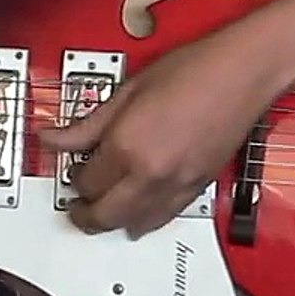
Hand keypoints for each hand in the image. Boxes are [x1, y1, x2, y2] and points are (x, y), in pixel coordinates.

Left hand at [40, 28, 289, 236]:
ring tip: (100, 212)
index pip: (85, 181)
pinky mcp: (197, 188)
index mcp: (127, 146)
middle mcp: (151, 173)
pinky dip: (144, 221)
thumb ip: (85, 125)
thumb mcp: (125, 92)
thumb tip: (54, 138)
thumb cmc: (190, 71)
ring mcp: (177, 185)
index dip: (72, 176)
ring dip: (113, 223)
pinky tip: (136, 216)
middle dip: (84, 213)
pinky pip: (162, 219)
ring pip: (134, 224)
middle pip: (105, 214)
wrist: (240, 73)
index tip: (71, 166)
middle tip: (74, 205)